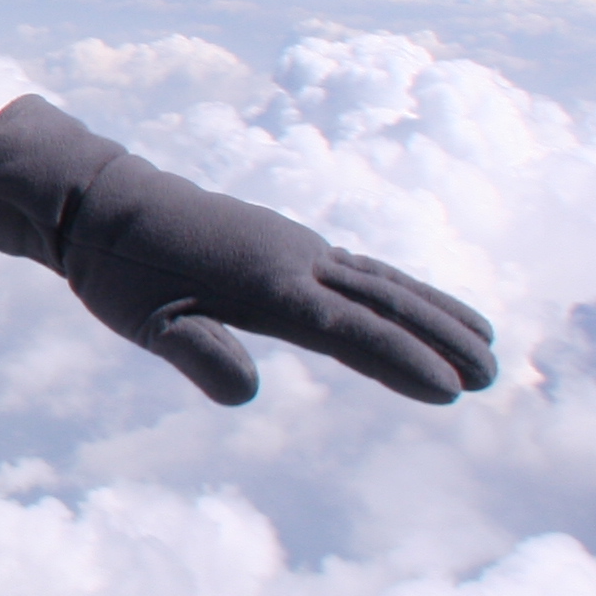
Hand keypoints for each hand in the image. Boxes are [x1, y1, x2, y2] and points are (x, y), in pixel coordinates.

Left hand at [0, 95, 496, 407]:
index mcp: (268, 284)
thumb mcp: (145, 323)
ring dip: (433, 311)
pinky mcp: (285, 244)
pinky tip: (411, 304)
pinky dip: (397, 288)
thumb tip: (246, 393)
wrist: (99, 201)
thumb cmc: (117, 269)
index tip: (454, 391)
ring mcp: (295, 246)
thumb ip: (197, 354)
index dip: (403, 363)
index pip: (351, 331)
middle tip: (495, 375)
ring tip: (485, 340)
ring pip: (380, 280)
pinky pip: (358, 268)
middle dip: (440, 339)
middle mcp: (294, 259)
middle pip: (384, 303)